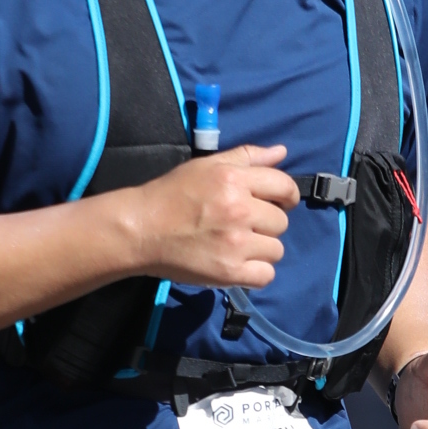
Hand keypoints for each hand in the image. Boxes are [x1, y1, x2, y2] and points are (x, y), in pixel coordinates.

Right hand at [127, 145, 299, 290]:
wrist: (141, 229)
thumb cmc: (172, 194)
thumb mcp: (207, 166)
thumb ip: (247, 157)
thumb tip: (282, 152)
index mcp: (235, 180)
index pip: (284, 187)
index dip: (287, 196)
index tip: (279, 202)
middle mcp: (240, 211)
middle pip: (281, 222)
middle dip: (266, 223)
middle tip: (243, 225)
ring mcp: (236, 244)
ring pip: (276, 250)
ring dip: (261, 249)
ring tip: (238, 245)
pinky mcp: (229, 272)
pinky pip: (266, 276)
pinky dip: (256, 272)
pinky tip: (239, 264)